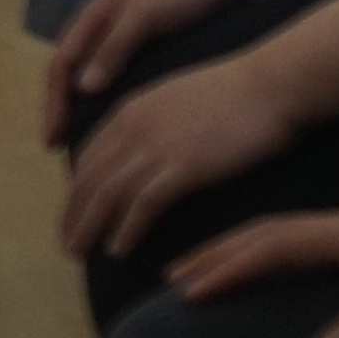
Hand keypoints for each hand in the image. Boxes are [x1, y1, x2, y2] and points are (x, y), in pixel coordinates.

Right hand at [42, 0, 234, 137]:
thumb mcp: (145, 15)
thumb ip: (114, 48)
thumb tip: (82, 88)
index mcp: (92, 17)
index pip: (60, 66)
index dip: (54, 103)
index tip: (54, 138)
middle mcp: (98, 29)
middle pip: (67, 74)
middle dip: (60, 109)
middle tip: (58, 146)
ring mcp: (118, 36)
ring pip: (87, 76)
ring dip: (78, 105)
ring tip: (79, 138)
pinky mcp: (141, 44)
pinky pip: (111, 76)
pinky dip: (103, 98)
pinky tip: (112, 117)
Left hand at [62, 54, 306, 259]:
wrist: (271, 83)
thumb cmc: (236, 93)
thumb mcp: (177, 98)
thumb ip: (153, 121)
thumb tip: (147, 146)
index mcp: (130, 109)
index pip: (88, 156)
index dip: (76, 189)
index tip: (75, 213)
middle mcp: (134, 127)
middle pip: (87, 179)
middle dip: (72, 215)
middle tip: (67, 244)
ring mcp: (157, 146)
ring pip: (105, 194)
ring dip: (88, 228)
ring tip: (80, 254)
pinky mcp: (184, 167)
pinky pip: (141, 205)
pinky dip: (125, 230)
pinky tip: (119, 249)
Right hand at [166, 184, 338, 320]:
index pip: (276, 243)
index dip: (228, 266)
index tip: (186, 289)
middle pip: (268, 231)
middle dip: (217, 253)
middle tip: (171, 278)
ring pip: (287, 232)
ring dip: (241, 250)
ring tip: (205, 272)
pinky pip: (309, 239)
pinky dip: (273, 253)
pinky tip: (271, 271)